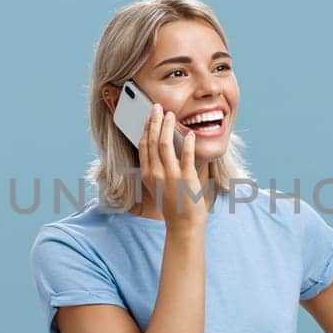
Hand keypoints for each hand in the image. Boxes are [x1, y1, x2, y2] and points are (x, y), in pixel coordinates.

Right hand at [137, 103, 203, 225]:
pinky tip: (189, 133)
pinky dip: (187, 143)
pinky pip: (185, 156)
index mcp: (148, 174)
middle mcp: (156, 173)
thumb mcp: (158, 186)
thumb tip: (160, 147)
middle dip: (154, 121)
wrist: (183, 225)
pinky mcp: (186, 178)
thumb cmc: (173, 205)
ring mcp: (170, 176)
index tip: (149, 116)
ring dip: (167, 126)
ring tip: (171, 115)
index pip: (143, 145)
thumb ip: (157, 168)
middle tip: (157, 107)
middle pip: (151, 141)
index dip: (145, 128)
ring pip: (164, 144)